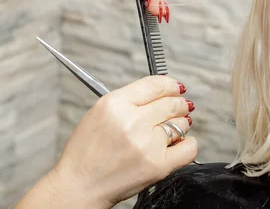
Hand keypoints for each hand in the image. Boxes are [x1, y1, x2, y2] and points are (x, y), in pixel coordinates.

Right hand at [51, 76, 197, 207]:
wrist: (81, 184)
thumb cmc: (87, 152)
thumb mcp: (99, 112)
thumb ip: (129, 99)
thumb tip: (160, 93)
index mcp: (115, 104)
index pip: (155, 85)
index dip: (170, 85)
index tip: (175, 88)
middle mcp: (132, 121)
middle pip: (171, 103)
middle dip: (180, 104)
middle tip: (181, 107)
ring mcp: (147, 144)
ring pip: (181, 123)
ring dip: (181, 124)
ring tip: (171, 129)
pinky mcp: (158, 165)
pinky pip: (188, 148)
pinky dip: (188, 144)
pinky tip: (179, 143)